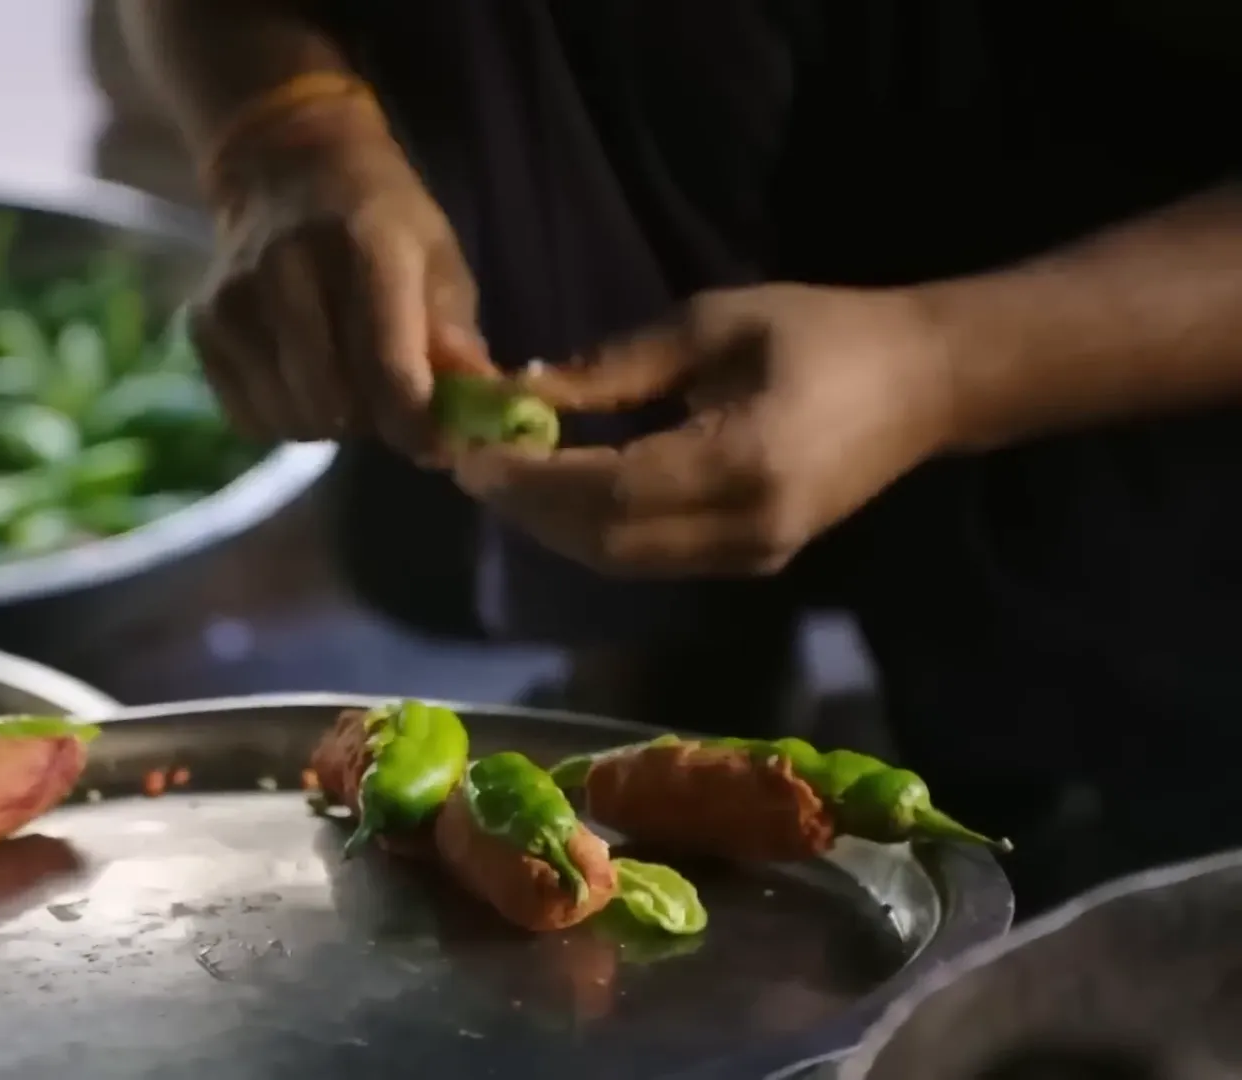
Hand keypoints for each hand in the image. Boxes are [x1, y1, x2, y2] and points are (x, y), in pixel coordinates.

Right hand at [189, 115, 492, 456]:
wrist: (286, 166)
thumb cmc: (381, 218)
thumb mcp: (437, 257)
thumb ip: (454, 338)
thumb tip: (473, 413)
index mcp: (368, 247)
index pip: (387, 368)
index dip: (416, 425)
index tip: (434, 442)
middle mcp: (291, 270)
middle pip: (334, 404)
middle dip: (372, 424)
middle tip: (388, 403)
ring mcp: (237, 300)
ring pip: (290, 419)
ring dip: (327, 424)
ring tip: (345, 385)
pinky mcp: (203, 325)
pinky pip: (249, 417)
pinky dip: (284, 418)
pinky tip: (302, 380)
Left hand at [453, 284, 957, 575]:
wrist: (928, 382)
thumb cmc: (825, 331)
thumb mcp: (714, 324)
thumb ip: (616, 367)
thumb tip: (524, 393)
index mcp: (741, 463)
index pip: (606, 491)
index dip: (529, 479)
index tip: (469, 450)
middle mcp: (743, 529)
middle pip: (605, 541)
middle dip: (528, 509)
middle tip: (470, 465)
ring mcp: (751, 557)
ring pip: (622, 561)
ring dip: (553, 527)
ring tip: (501, 479)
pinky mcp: (753, 562)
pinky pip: (650, 559)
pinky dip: (594, 532)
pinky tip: (559, 493)